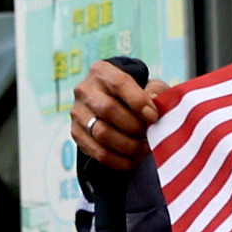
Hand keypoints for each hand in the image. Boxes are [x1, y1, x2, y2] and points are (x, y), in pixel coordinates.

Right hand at [70, 61, 159, 176]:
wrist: (113, 104)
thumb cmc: (135, 95)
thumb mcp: (148, 86)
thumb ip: (155, 91)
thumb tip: (154, 101)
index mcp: (102, 71)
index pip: (119, 83)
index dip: (138, 101)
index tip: (153, 116)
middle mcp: (85, 90)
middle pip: (108, 110)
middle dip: (134, 126)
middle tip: (150, 134)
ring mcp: (78, 113)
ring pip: (101, 134)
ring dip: (128, 146)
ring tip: (144, 148)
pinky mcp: (76, 134)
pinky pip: (97, 153)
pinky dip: (119, 160)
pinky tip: (133, 159)